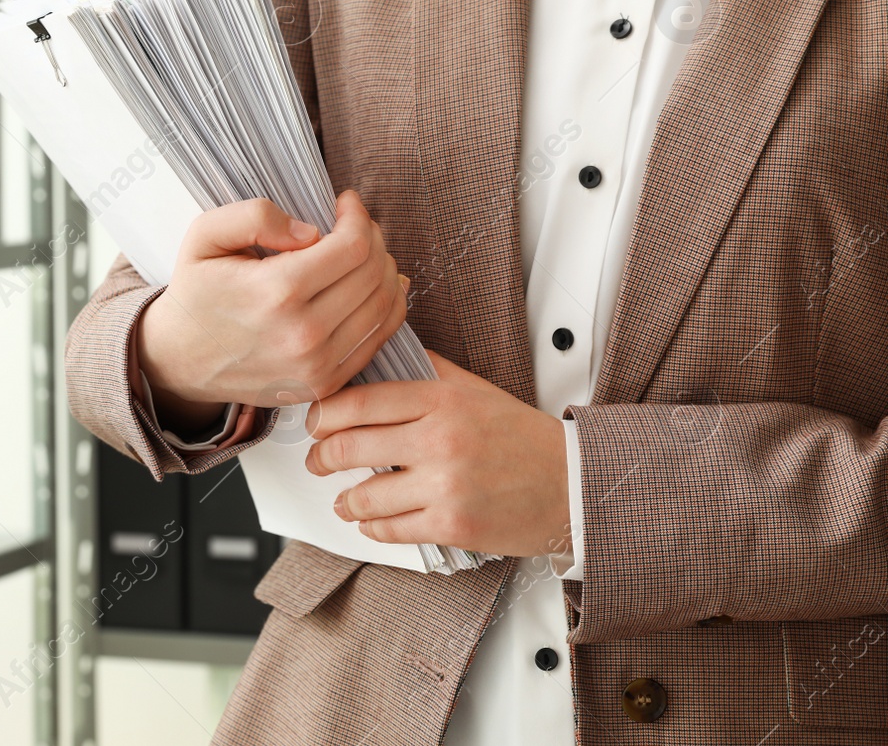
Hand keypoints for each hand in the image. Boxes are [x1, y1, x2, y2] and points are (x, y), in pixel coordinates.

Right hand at [136, 190, 407, 431]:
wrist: (180, 360)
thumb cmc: (197, 293)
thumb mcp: (205, 236)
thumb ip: (254, 216)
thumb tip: (311, 231)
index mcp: (276, 291)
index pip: (353, 246)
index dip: (358, 216)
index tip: (345, 203)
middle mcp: (304, 334)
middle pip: (375, 273)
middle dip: (374, 238)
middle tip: (353, 226)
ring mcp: (318, 365)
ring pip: (386, 305)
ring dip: (384, 269)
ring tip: (361, 255)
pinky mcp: (325, 384)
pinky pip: (379, 338)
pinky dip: (386, 306)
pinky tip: (370, 286)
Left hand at [304, 351, 569, 557]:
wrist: (574, 484)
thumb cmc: (523, 438)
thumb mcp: (475, 390)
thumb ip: (427, 373)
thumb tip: (381, 357)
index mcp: (442, 399)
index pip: (359, 401)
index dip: (323, 414)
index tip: (314, 422)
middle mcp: (440, 439)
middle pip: (349, 446)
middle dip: (321, 457)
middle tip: (317, 461)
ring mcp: (446, 485)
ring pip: (364, 495)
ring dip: (345, 500)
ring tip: (344, 499)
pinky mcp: (452, 526)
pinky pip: (390, 530)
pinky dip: (372, 528)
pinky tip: (371, 521)